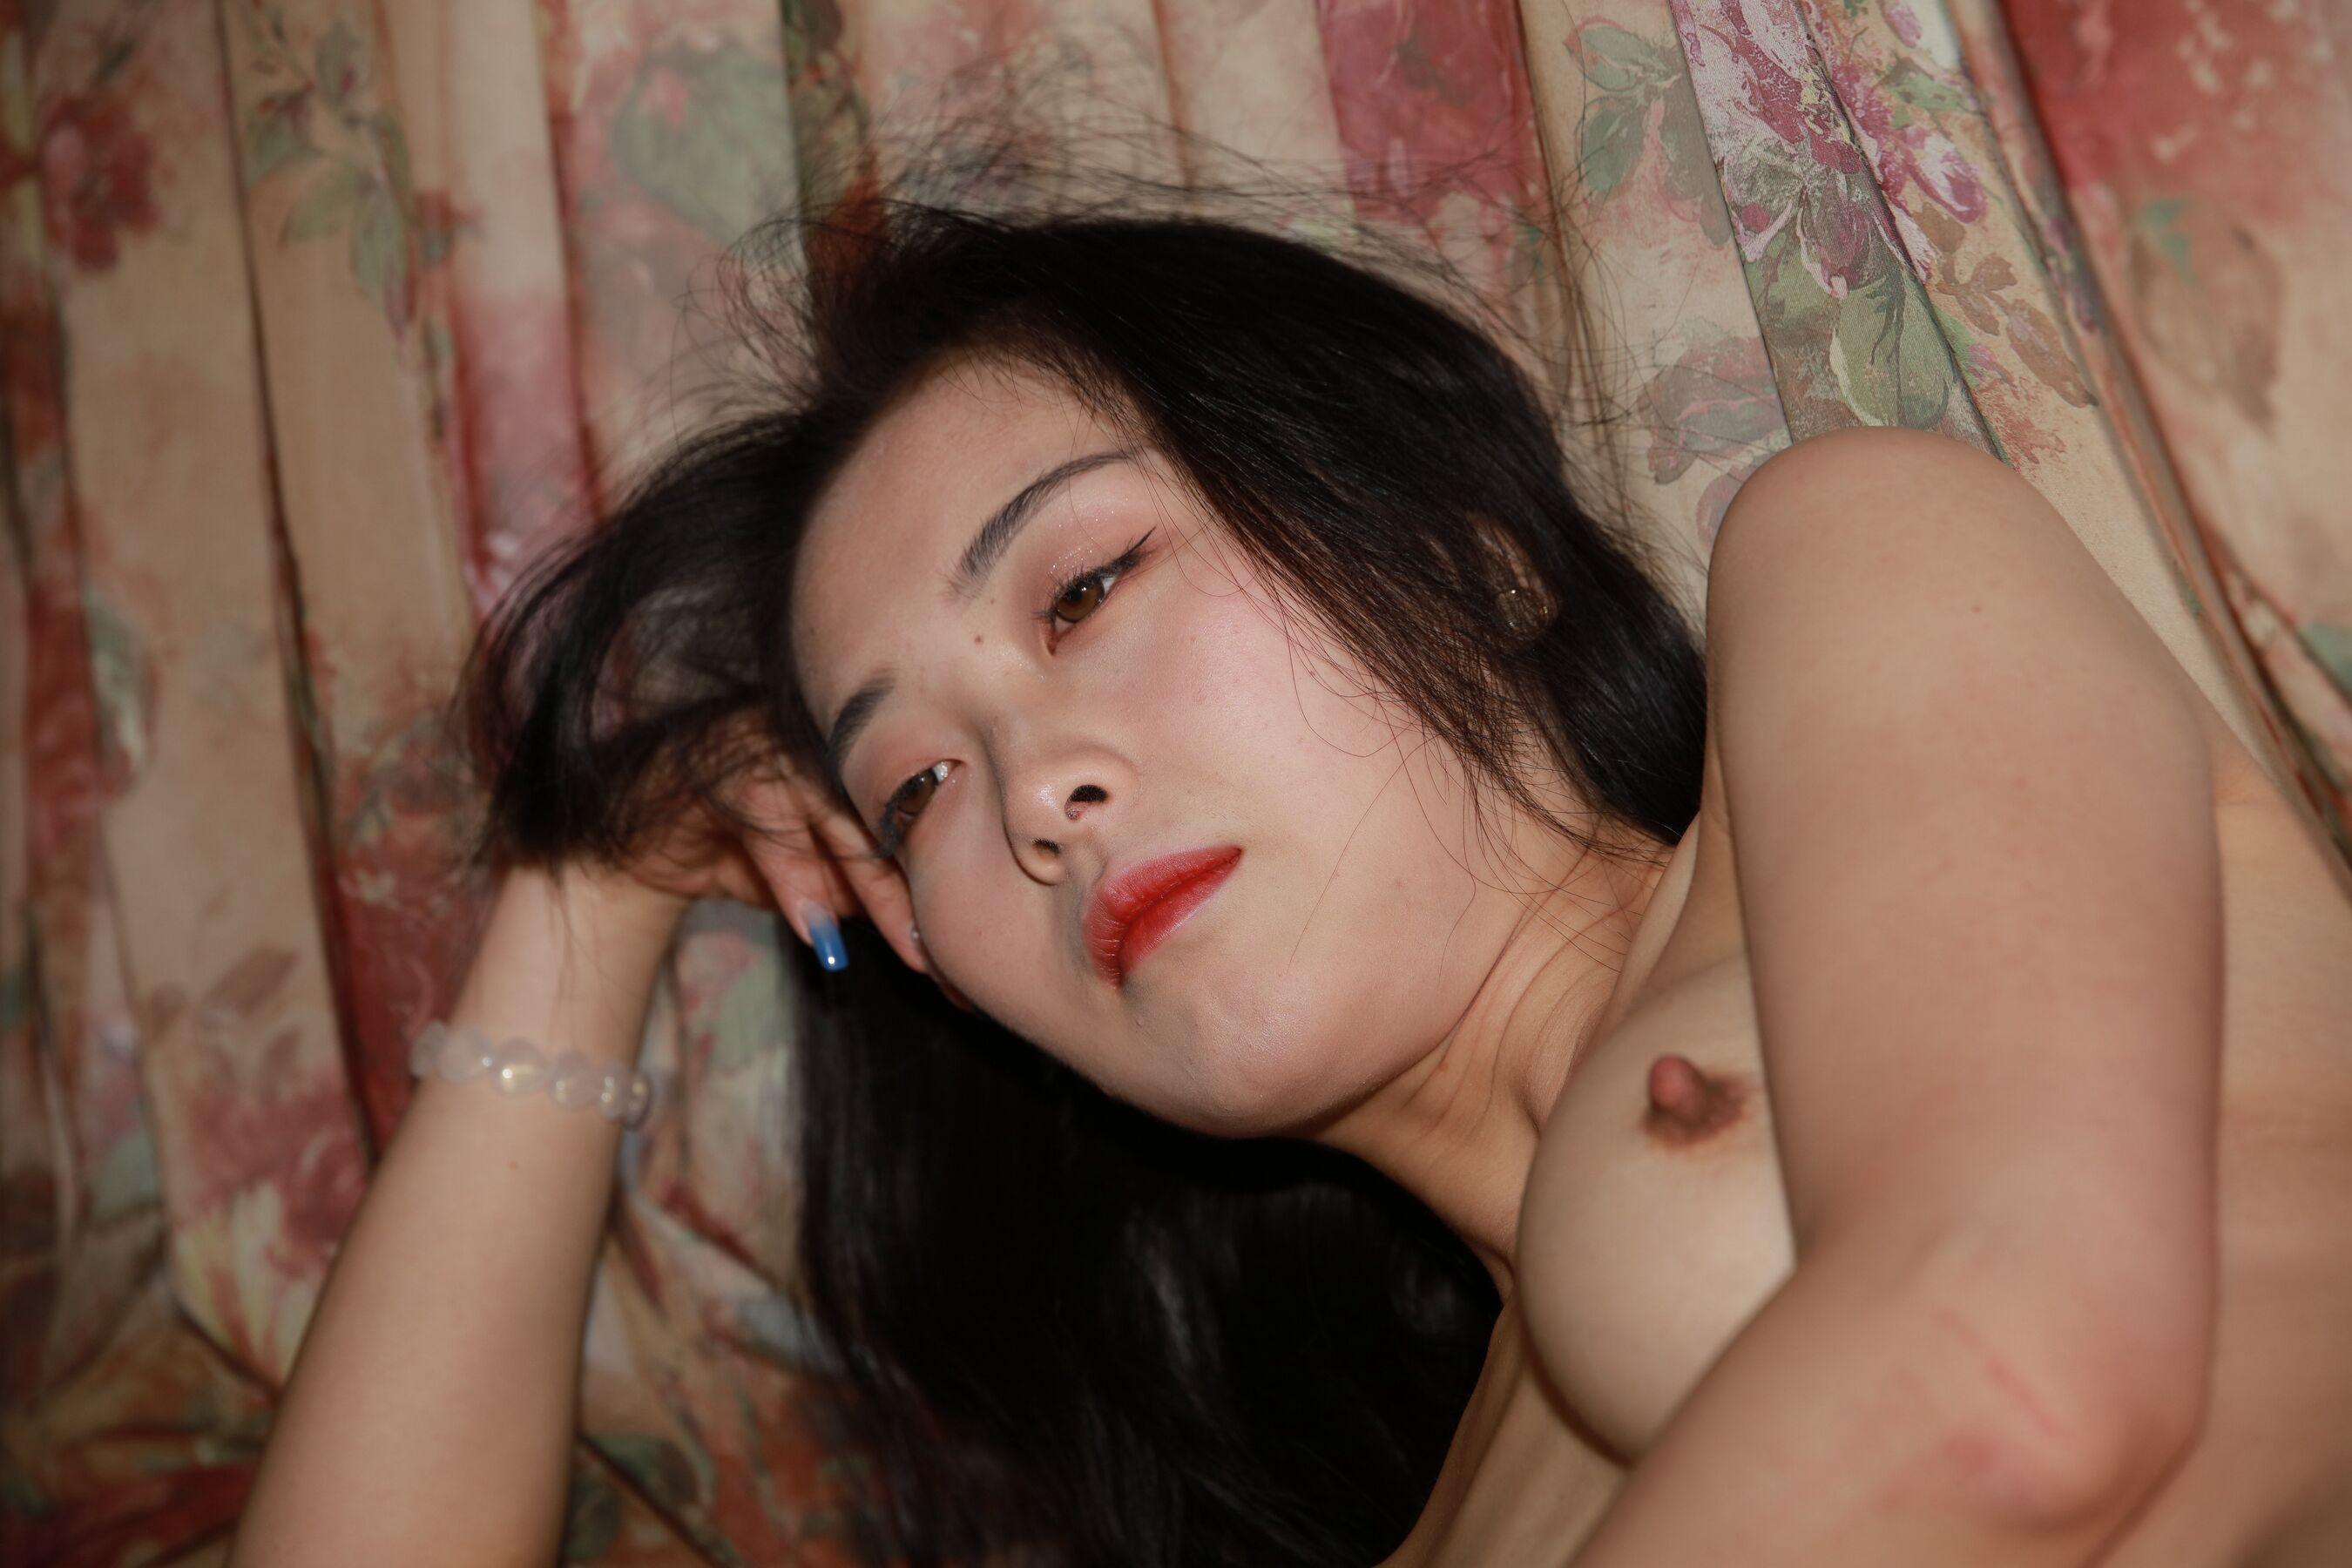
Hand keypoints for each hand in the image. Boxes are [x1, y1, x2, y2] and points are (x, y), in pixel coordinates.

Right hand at [607, 752, 937, 985]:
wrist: (640, 843)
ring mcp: (776, 742)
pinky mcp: (725, 765)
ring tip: (912, 953)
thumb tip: (936, 929)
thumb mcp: (817, 880)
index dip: (947, 888)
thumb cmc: (739, 851)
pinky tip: (817, 933)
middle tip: (955, 963)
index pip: (920, 819)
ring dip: (877, 894)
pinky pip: (772, 826)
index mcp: (857, 756)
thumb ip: (868, 888)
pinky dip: (797, 883)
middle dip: (924, 899)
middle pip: (895, 815)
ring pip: (843, 818)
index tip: (975, 956)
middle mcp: (825, 739)